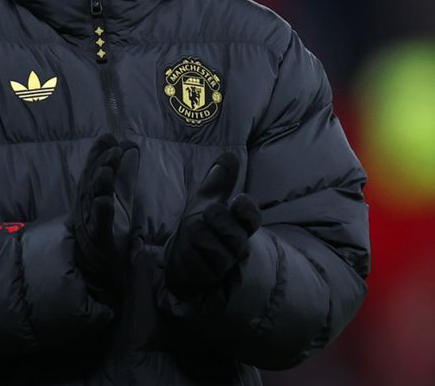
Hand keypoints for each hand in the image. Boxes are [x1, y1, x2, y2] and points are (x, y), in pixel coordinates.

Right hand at [69, 134, 138, 305]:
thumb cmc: (113, 234)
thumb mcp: (122, 199)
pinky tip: (106, 201)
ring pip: (92, 201)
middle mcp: (88, 209)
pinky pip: (99, 226)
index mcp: (94, 198)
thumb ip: (125, 175)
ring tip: (108, 169)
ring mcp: (91, 225)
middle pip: (91, 182)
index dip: (98, 154)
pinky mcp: (99, 242)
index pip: (93, 171)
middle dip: (100, 163)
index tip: (108, 136)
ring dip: (99, 184)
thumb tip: (130, 147)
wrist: (106, 275)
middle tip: (112, 147)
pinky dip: (101, 212)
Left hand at [163, 152, 261, 300]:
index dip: (247, 210)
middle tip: (207, 211)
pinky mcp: (209, 280)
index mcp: (239, 225)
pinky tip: (187, 252)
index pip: (251, 218)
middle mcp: (237, 246)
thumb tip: (230, 155)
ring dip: (197, 237)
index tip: (237, 200)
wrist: (182, 259)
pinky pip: (200, 266)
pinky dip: (189, 256)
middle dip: (217, 220)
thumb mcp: (206, 199)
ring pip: (215, 250)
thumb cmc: (199, 226)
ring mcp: (224, 265)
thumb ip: (218, 180)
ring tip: (192, 236)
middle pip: (234, 234)